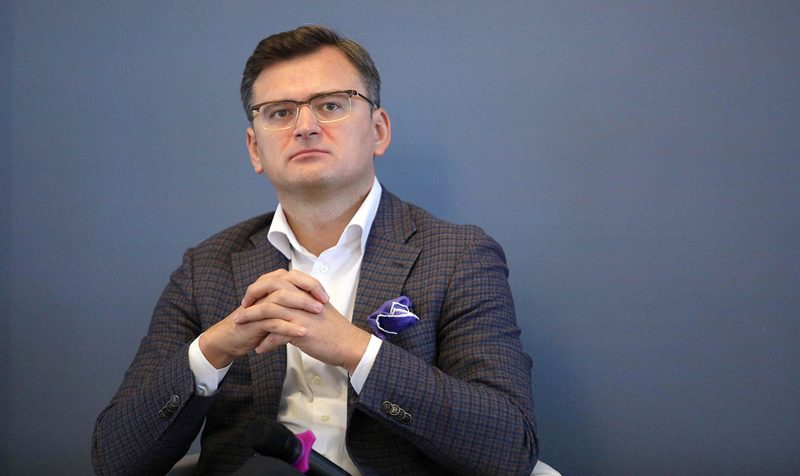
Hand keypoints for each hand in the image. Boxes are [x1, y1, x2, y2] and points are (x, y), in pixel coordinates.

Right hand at [199, 269, 325, 367]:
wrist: (231, 338)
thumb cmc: (256, 325)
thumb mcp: (276, 311)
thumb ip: (290, 303)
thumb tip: (312, 301)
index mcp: (271, 287)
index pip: (294, 278)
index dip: (312, 285)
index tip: (326, 296)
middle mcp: (264, 292)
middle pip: (288, 283)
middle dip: (308, 290)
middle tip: (324, 301)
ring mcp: (258, 306)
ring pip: (281, 299)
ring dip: (301, 304)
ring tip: (317, 312)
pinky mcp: (253, 322)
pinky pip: (273, 322)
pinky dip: (288, 327)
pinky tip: (302, 333)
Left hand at [235, 270, 370, 373]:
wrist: (350, 345)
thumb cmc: (335, 331)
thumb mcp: (317, 311)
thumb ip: (301, 305)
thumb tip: (284, 308)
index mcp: (306, 292)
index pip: (279, 281)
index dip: (262, 287)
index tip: (251, 297)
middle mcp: (303, 299)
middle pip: (271, 289)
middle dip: (252, 297)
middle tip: (241, 308)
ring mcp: (302, 314)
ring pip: (269, 310)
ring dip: (251, 319)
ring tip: (241, 327)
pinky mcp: (303, 330)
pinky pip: (277, 334)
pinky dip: (266, 343)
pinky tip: (259, 349)